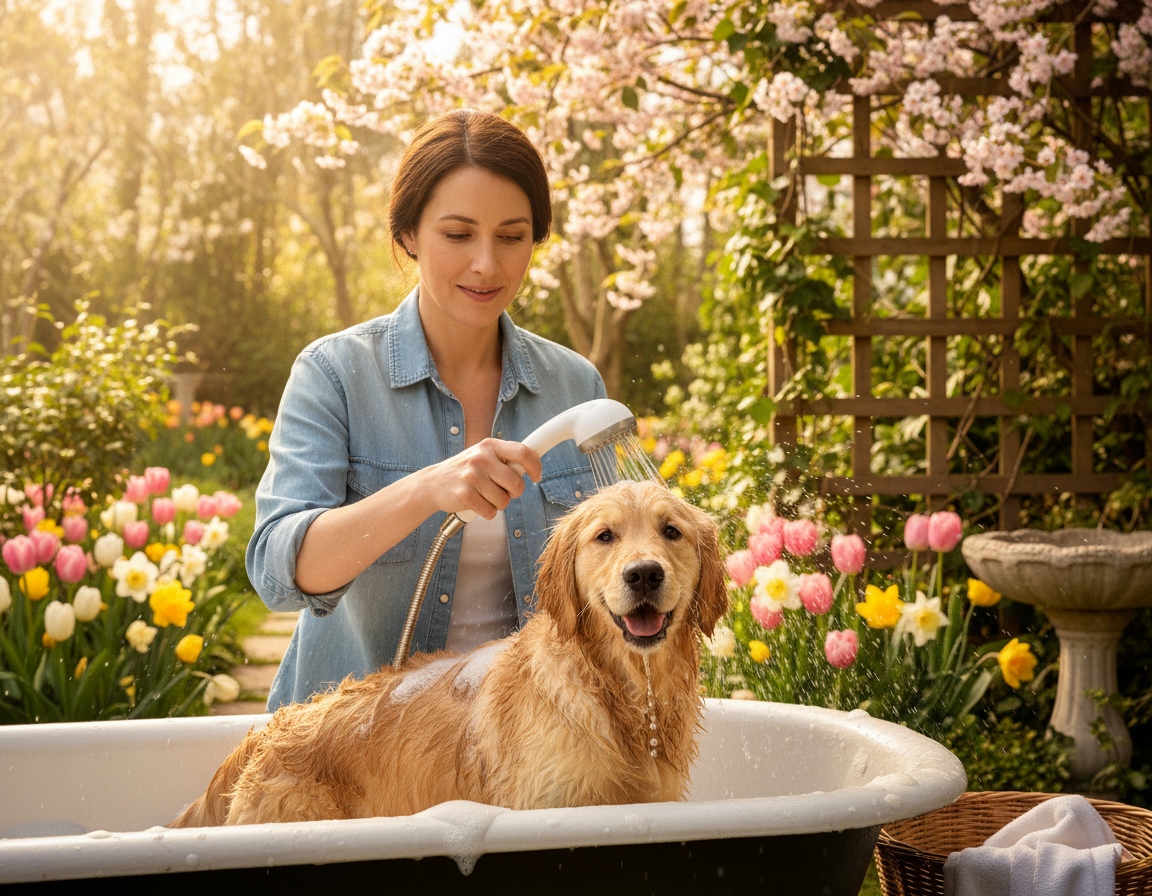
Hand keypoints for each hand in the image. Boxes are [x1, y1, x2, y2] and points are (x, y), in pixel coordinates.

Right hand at [425, 438, 541, 519]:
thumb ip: (505, 459)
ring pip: (504, 501)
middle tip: (501, 491)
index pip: (523, 452)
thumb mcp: (483, 456)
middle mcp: (481, 458)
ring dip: (497, 504)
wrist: (432, 483)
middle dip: (513, 493)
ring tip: (483, 495)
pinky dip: (486, 512)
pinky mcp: (465, 494)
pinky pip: (490, 512)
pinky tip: (475, 503)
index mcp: (490, 446)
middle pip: (516, 483)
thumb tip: (531, 467)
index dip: (535, 466)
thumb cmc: (464, 471)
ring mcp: (472, 476)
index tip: (536, 476)